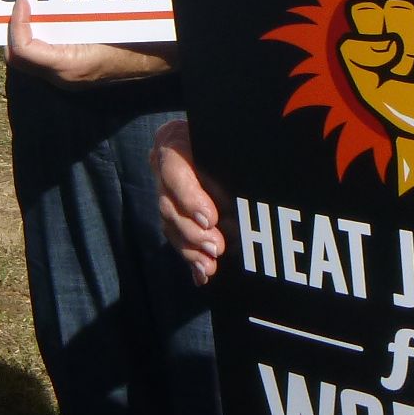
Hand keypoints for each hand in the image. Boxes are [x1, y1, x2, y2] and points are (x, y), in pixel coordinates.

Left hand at [5, 0, 172, 89]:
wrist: (156, 59)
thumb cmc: (133, 39)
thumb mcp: (101, 22)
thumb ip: (68, 18)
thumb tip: (32, 2)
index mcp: (68, 66)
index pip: (22, 51)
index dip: (16, 23)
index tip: (22, 0)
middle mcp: (64, 78)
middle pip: (19, 58)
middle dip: (13, 30)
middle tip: (21, 4)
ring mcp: (67, 80)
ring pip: (29, 60)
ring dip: (25, 34)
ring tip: (30, 10)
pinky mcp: (73, 75)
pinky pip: (44, 60)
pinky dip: (39, 40)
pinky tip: (47, 21)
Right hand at [153, 118, 227, 284]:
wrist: (221, 138)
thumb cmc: (231, 139)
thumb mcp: (227, 140)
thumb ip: (235, 157)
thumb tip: (249, 166)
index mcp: (174, 142)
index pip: (174, 170)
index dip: (189, 197)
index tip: (210, 219)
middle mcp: (164, 167)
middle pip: (169, 205)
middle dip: (192, 232)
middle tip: (217, 248)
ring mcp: (166, 191)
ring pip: (170, 226)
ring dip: (190, 250)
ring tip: (209, 267)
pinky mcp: (175, 212)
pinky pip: (177, 238)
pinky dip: (191, 258)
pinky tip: (202, 276)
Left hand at [337, 0, 413, 191]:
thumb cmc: (401, 106)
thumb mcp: (367, 87)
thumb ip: (358, 56)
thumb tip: (390, 40)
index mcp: (377, 28)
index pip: (366, 9)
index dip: (374, 38)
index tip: (382, 67)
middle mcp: (407, 19)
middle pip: (401, 8)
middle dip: (404, 50)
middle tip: (407, 76)